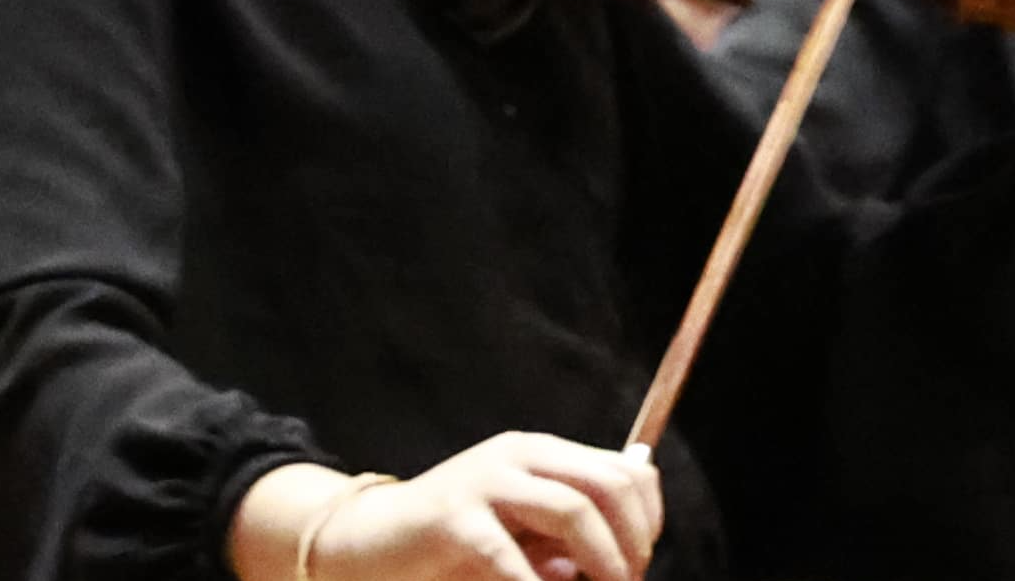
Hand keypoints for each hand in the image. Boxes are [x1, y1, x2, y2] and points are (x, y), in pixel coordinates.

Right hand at [299, 433, 664, 580]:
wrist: (365, 540)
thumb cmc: (449, 543)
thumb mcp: (518, 533)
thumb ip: (562, 539)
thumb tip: (622, 561)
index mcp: (541, 454)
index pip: (625, 471)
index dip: (648, 519)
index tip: (643, 559)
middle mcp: (519, 456)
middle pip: (609, 485)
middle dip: (633, 540)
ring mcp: (484, 482)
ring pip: (573, 509)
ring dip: (604, 559)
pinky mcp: (452, 519)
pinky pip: (509, 555)